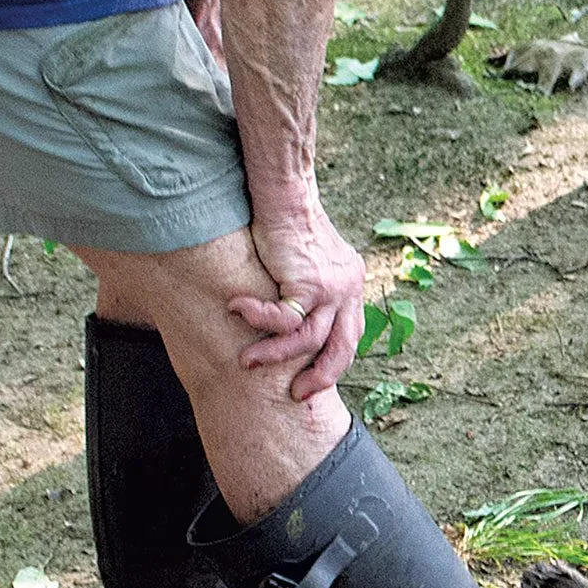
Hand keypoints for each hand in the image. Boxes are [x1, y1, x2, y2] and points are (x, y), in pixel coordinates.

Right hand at [227, 200, 364, 400]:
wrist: (285, 193)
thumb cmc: (288, 221)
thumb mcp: (308, 258)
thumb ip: (309, 284)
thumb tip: (291, 308)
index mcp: (351, 284)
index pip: (350, 333)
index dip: (333, 359)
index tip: (313, 377)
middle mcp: (349, 288)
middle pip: (343, 347)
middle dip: (321, 376)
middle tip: (299, 394)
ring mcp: (332, 288)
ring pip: (308, 340)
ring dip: (274, 356)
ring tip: (247, 362)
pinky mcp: (309, 283)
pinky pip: (284, 320)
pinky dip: (258, 320)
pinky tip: (236, 310)